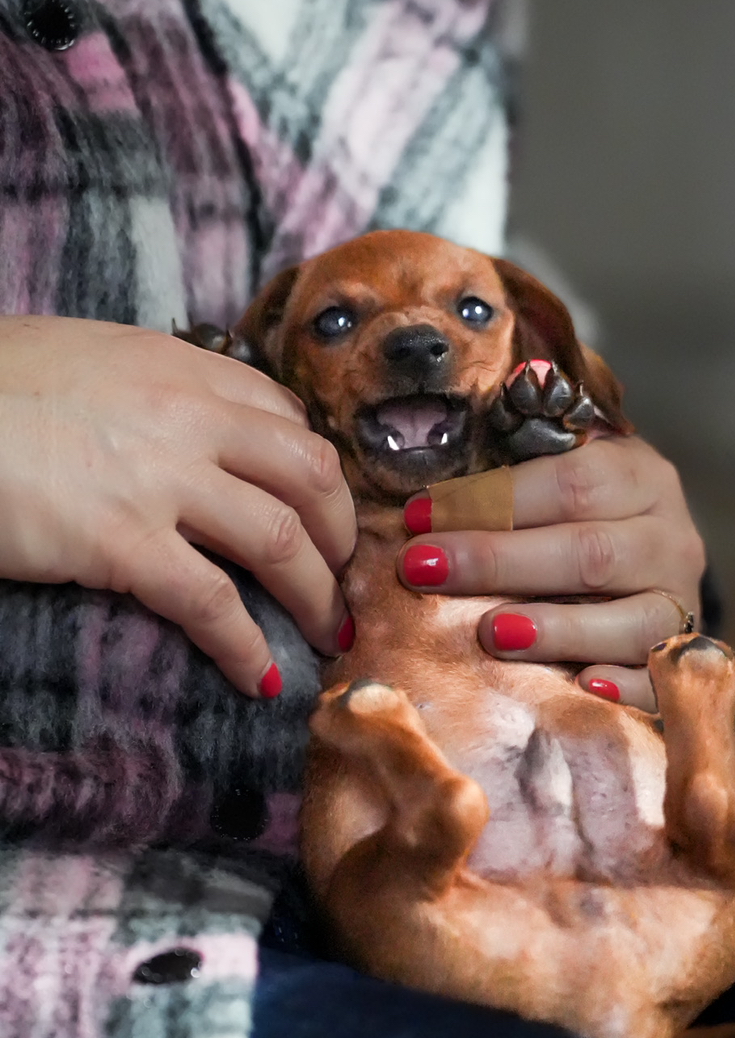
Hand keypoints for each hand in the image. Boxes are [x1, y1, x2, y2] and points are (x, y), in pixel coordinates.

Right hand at [0, 317, 355, 695]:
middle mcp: (189, 415)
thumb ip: (146, 387)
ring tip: (327, 633)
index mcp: (181, 367)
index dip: (315, 470)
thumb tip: (175, 421)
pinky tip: (264, 679)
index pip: (285, 417)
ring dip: (317, 596)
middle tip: (344, 576)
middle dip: (341, 534)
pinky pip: (213, 603)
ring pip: (282, 540)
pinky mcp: (121, 540)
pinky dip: (249, 648)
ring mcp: (162, 478)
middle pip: (310, 476)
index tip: (322, 509)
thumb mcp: (87, 358)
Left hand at [396, 436, 704, 710]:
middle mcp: (671, 538)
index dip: (492, 499)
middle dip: (499, 561)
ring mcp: (681, 603)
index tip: (419, 516)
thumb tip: (419, 508)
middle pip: (590, 551)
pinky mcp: (679, 659)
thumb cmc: (583, 515)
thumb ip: (508, 482)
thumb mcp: (560, 475)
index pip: (571, 482)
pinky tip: (585, 686)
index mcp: (640, 476)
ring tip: (491, 634)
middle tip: (424, 570)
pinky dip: (626, 685)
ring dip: (558, 628)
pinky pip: (660, 678)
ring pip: (631, 619)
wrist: (654, 556)